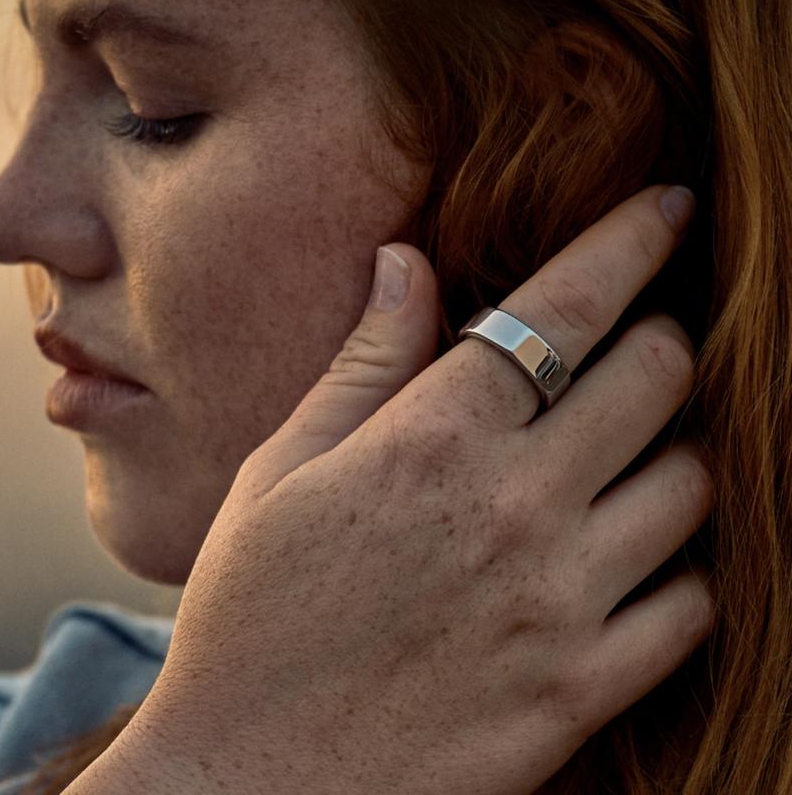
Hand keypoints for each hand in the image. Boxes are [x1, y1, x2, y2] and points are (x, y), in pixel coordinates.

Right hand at [109, 185, 711, 794]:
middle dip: (660, 337)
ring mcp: (560, 606)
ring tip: (624, 454)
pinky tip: (628, 558)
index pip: (563, 309)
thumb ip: (361, 363)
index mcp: (430, 443)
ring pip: (693, 485)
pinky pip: (692, 605)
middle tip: (633, 341)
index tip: (668, 205)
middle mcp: (513, 511)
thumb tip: (408, 263)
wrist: (254, 782)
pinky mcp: (582, 691)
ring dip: (673, 449)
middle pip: (656, 378)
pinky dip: (679, 567)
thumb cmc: (249, 617)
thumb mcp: (281, 473)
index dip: (629, 241)